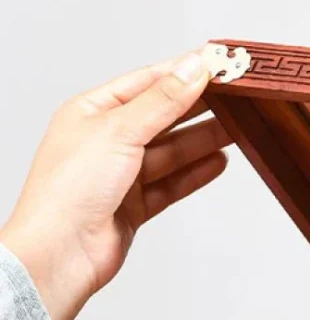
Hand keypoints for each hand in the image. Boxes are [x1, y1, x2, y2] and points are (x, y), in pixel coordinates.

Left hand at [0, 50, 231, 319]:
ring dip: (202, 142)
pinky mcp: (135, 207)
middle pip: (162, 119)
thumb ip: (162, 101)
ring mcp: (121, 176)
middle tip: (234, 100)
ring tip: (236, 132)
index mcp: (91, 112)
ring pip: (171, 153)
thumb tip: (192, 70)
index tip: (216, 67)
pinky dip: (196, 174)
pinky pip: (172, 184)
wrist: (62, 252)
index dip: (181, 74)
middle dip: (197, 110)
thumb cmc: (69, 189)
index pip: (145, 84)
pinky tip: (218, 164)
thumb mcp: (120, 130)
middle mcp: (105, 142)